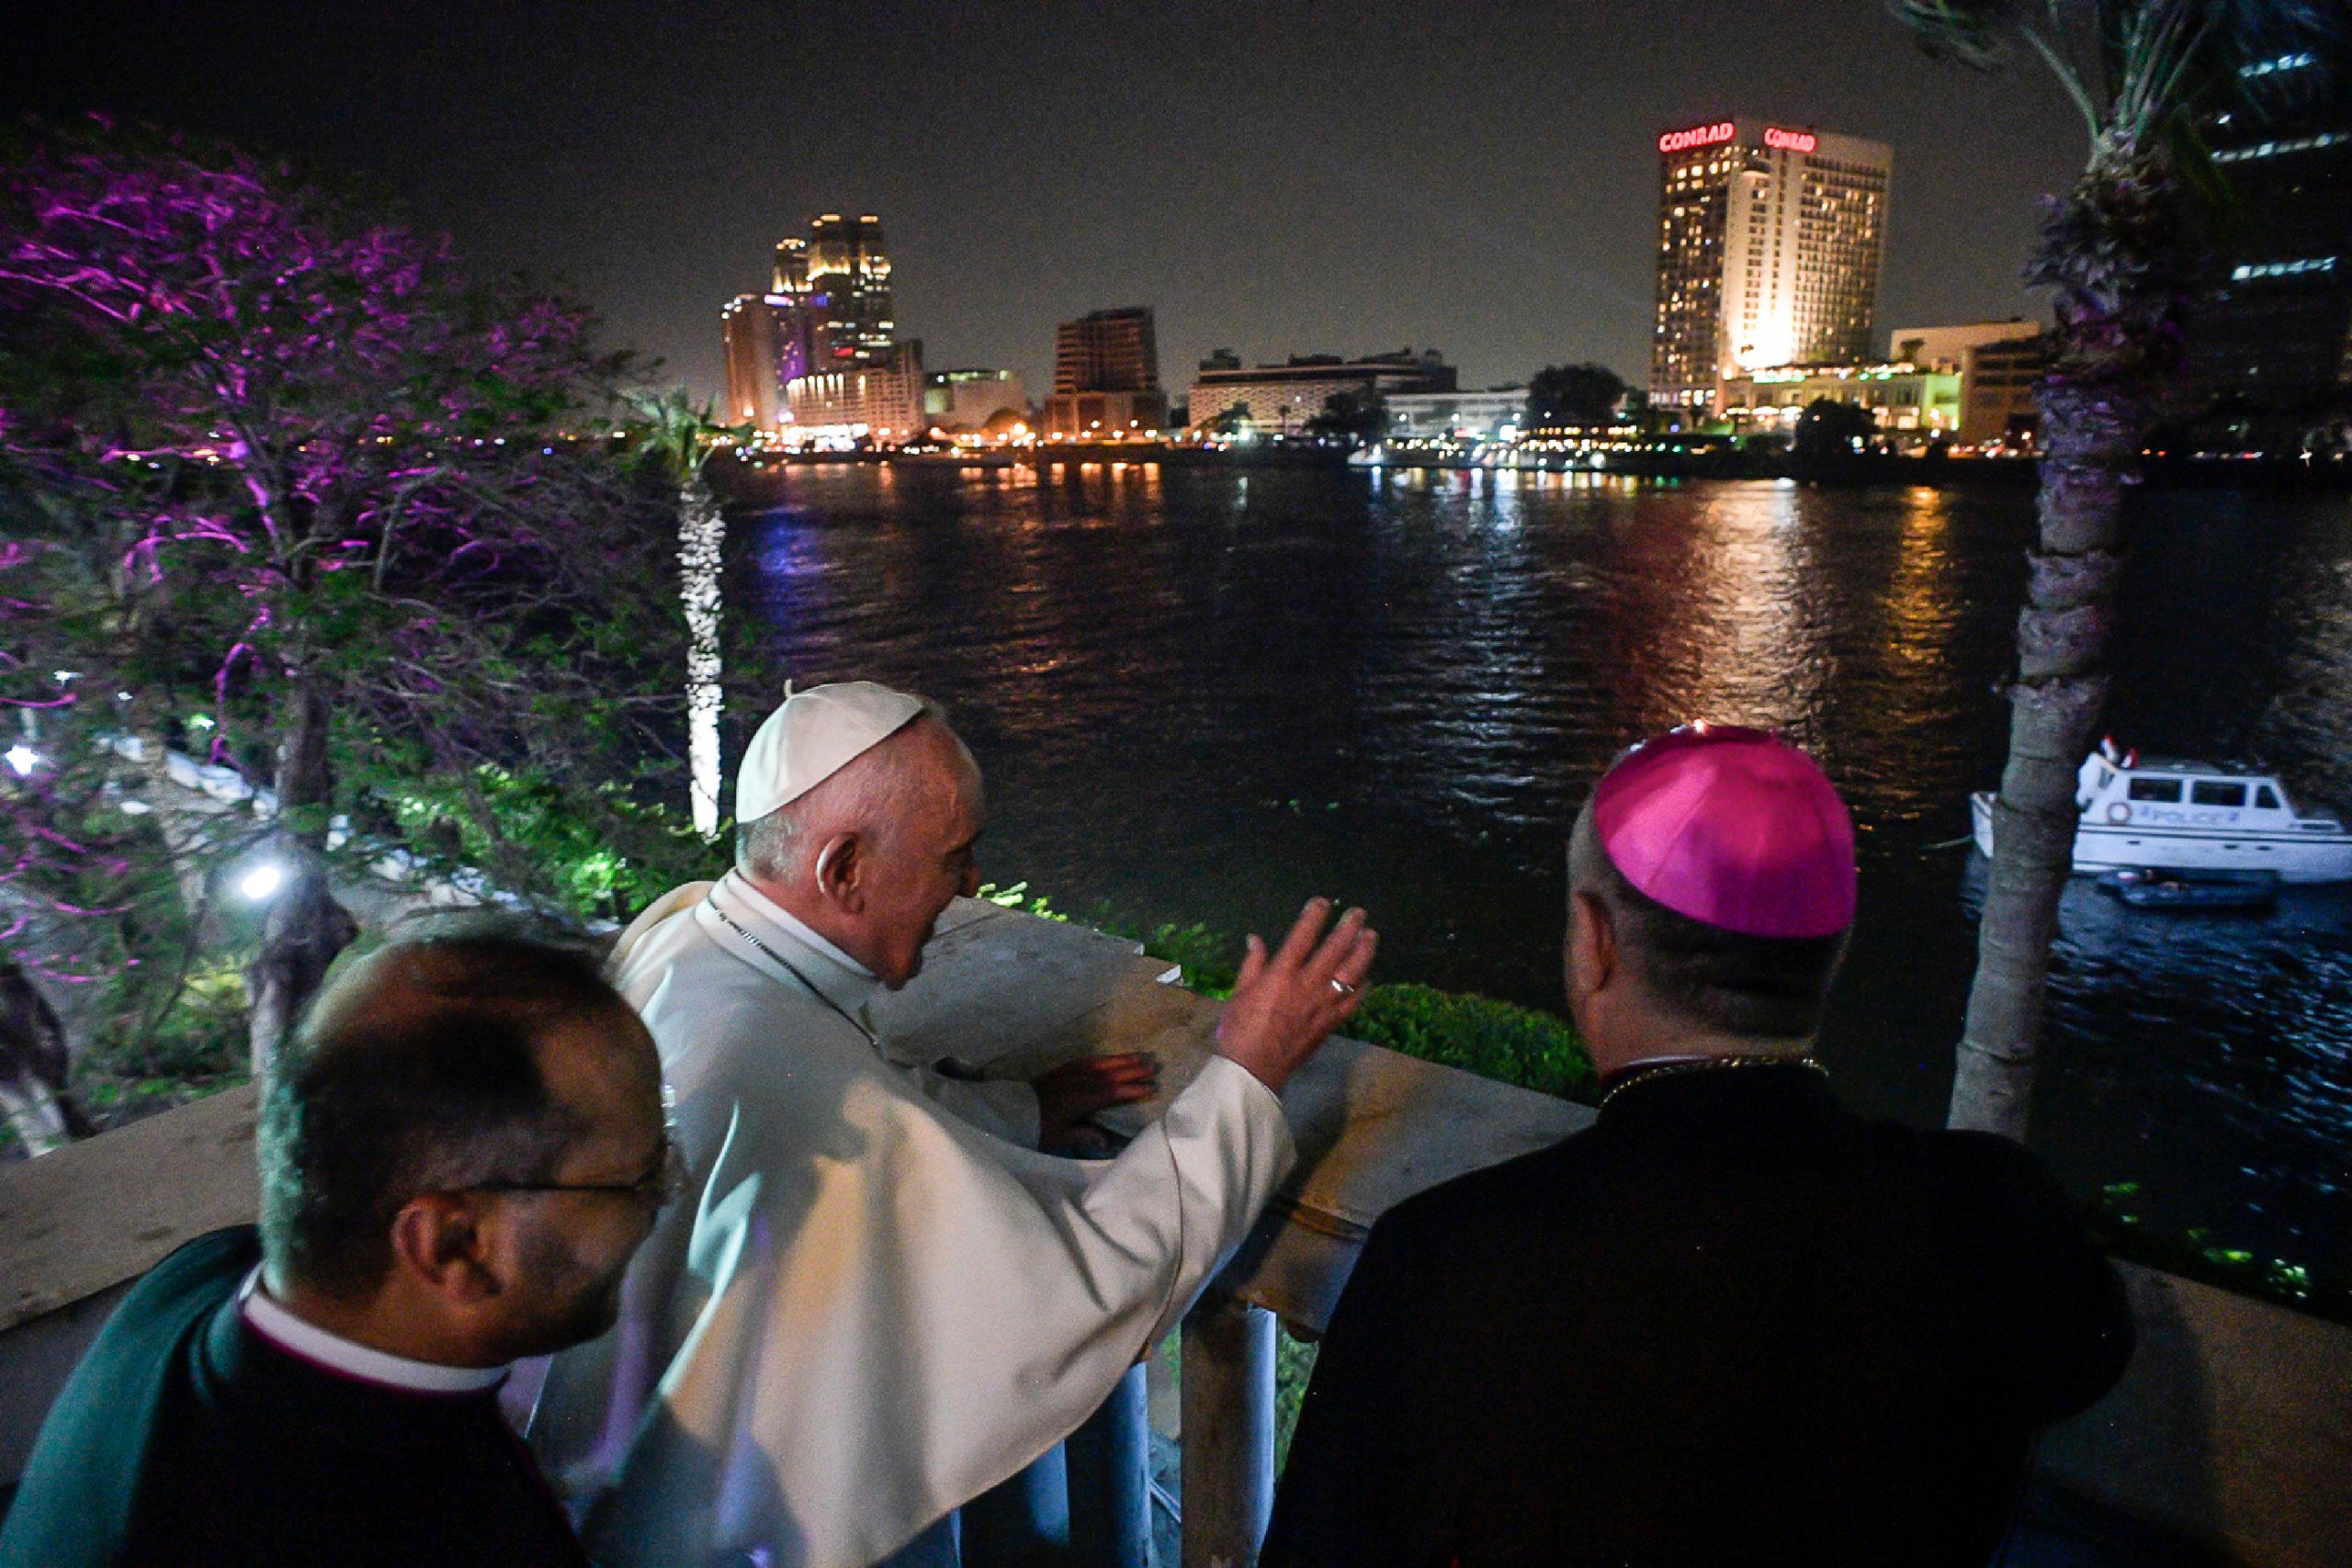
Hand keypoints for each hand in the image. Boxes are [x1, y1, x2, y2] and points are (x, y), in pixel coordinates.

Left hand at [1035, 1053, 1159, 1155]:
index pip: (1112, 1092)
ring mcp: (1070, 1072)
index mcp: (1080, 1099)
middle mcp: (1078, 1081)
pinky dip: (1104, 1058)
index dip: (1132, 1090)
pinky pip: (1088, 1059)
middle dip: (1132, 1069)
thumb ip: (1084, 1137)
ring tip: (1139, 1056)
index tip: (1151, 1088)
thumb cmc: (1037, 1128)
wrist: (1012, 1111)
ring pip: (1101, 1063)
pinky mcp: (1063, 1069)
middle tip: (1153, 1065)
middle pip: (1110, 1073)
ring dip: (1121, 1060)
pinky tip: (1111, 1058)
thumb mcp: (1060, 1138)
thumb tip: (1107, 1142)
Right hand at [1215, 898, 1376, 1094]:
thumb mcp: (1240, 991)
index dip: (1314, 916)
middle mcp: (1307, 984)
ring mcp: (1323, 1004)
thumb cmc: (1241, 1029)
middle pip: (1335, 949)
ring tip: (1371, 936)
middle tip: (1359, 914)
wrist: (1255, 1068)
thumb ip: (1252, 963)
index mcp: (1282, 974)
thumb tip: (1255, 939)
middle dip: (1349, 928)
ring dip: (1363, 952)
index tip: (1323, 903)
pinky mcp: (1330, 1023)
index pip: (1303, 936)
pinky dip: (1362, 988)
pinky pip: (1352, 1002)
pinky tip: (1367, 977)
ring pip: (1351, 972)